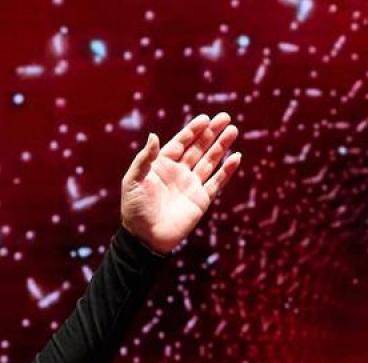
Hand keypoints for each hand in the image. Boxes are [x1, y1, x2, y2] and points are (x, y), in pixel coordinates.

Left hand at [120, 112, 241, 253]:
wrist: (144, 238)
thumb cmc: (134, 210)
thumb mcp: (132, 182)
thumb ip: (144, 159)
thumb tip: (153, 135)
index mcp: (161, 166)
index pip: (180, 144)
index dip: (192, 131)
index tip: (205, 118)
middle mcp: (178, 173)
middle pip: (198, 148)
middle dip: (211, 133)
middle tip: (225, 117)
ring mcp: (190, 186)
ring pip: (209, 161)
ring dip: (221, 146)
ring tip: (233, 130)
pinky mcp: (201, 200)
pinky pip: (216, 182)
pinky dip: (227, 171)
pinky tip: (236, 157)